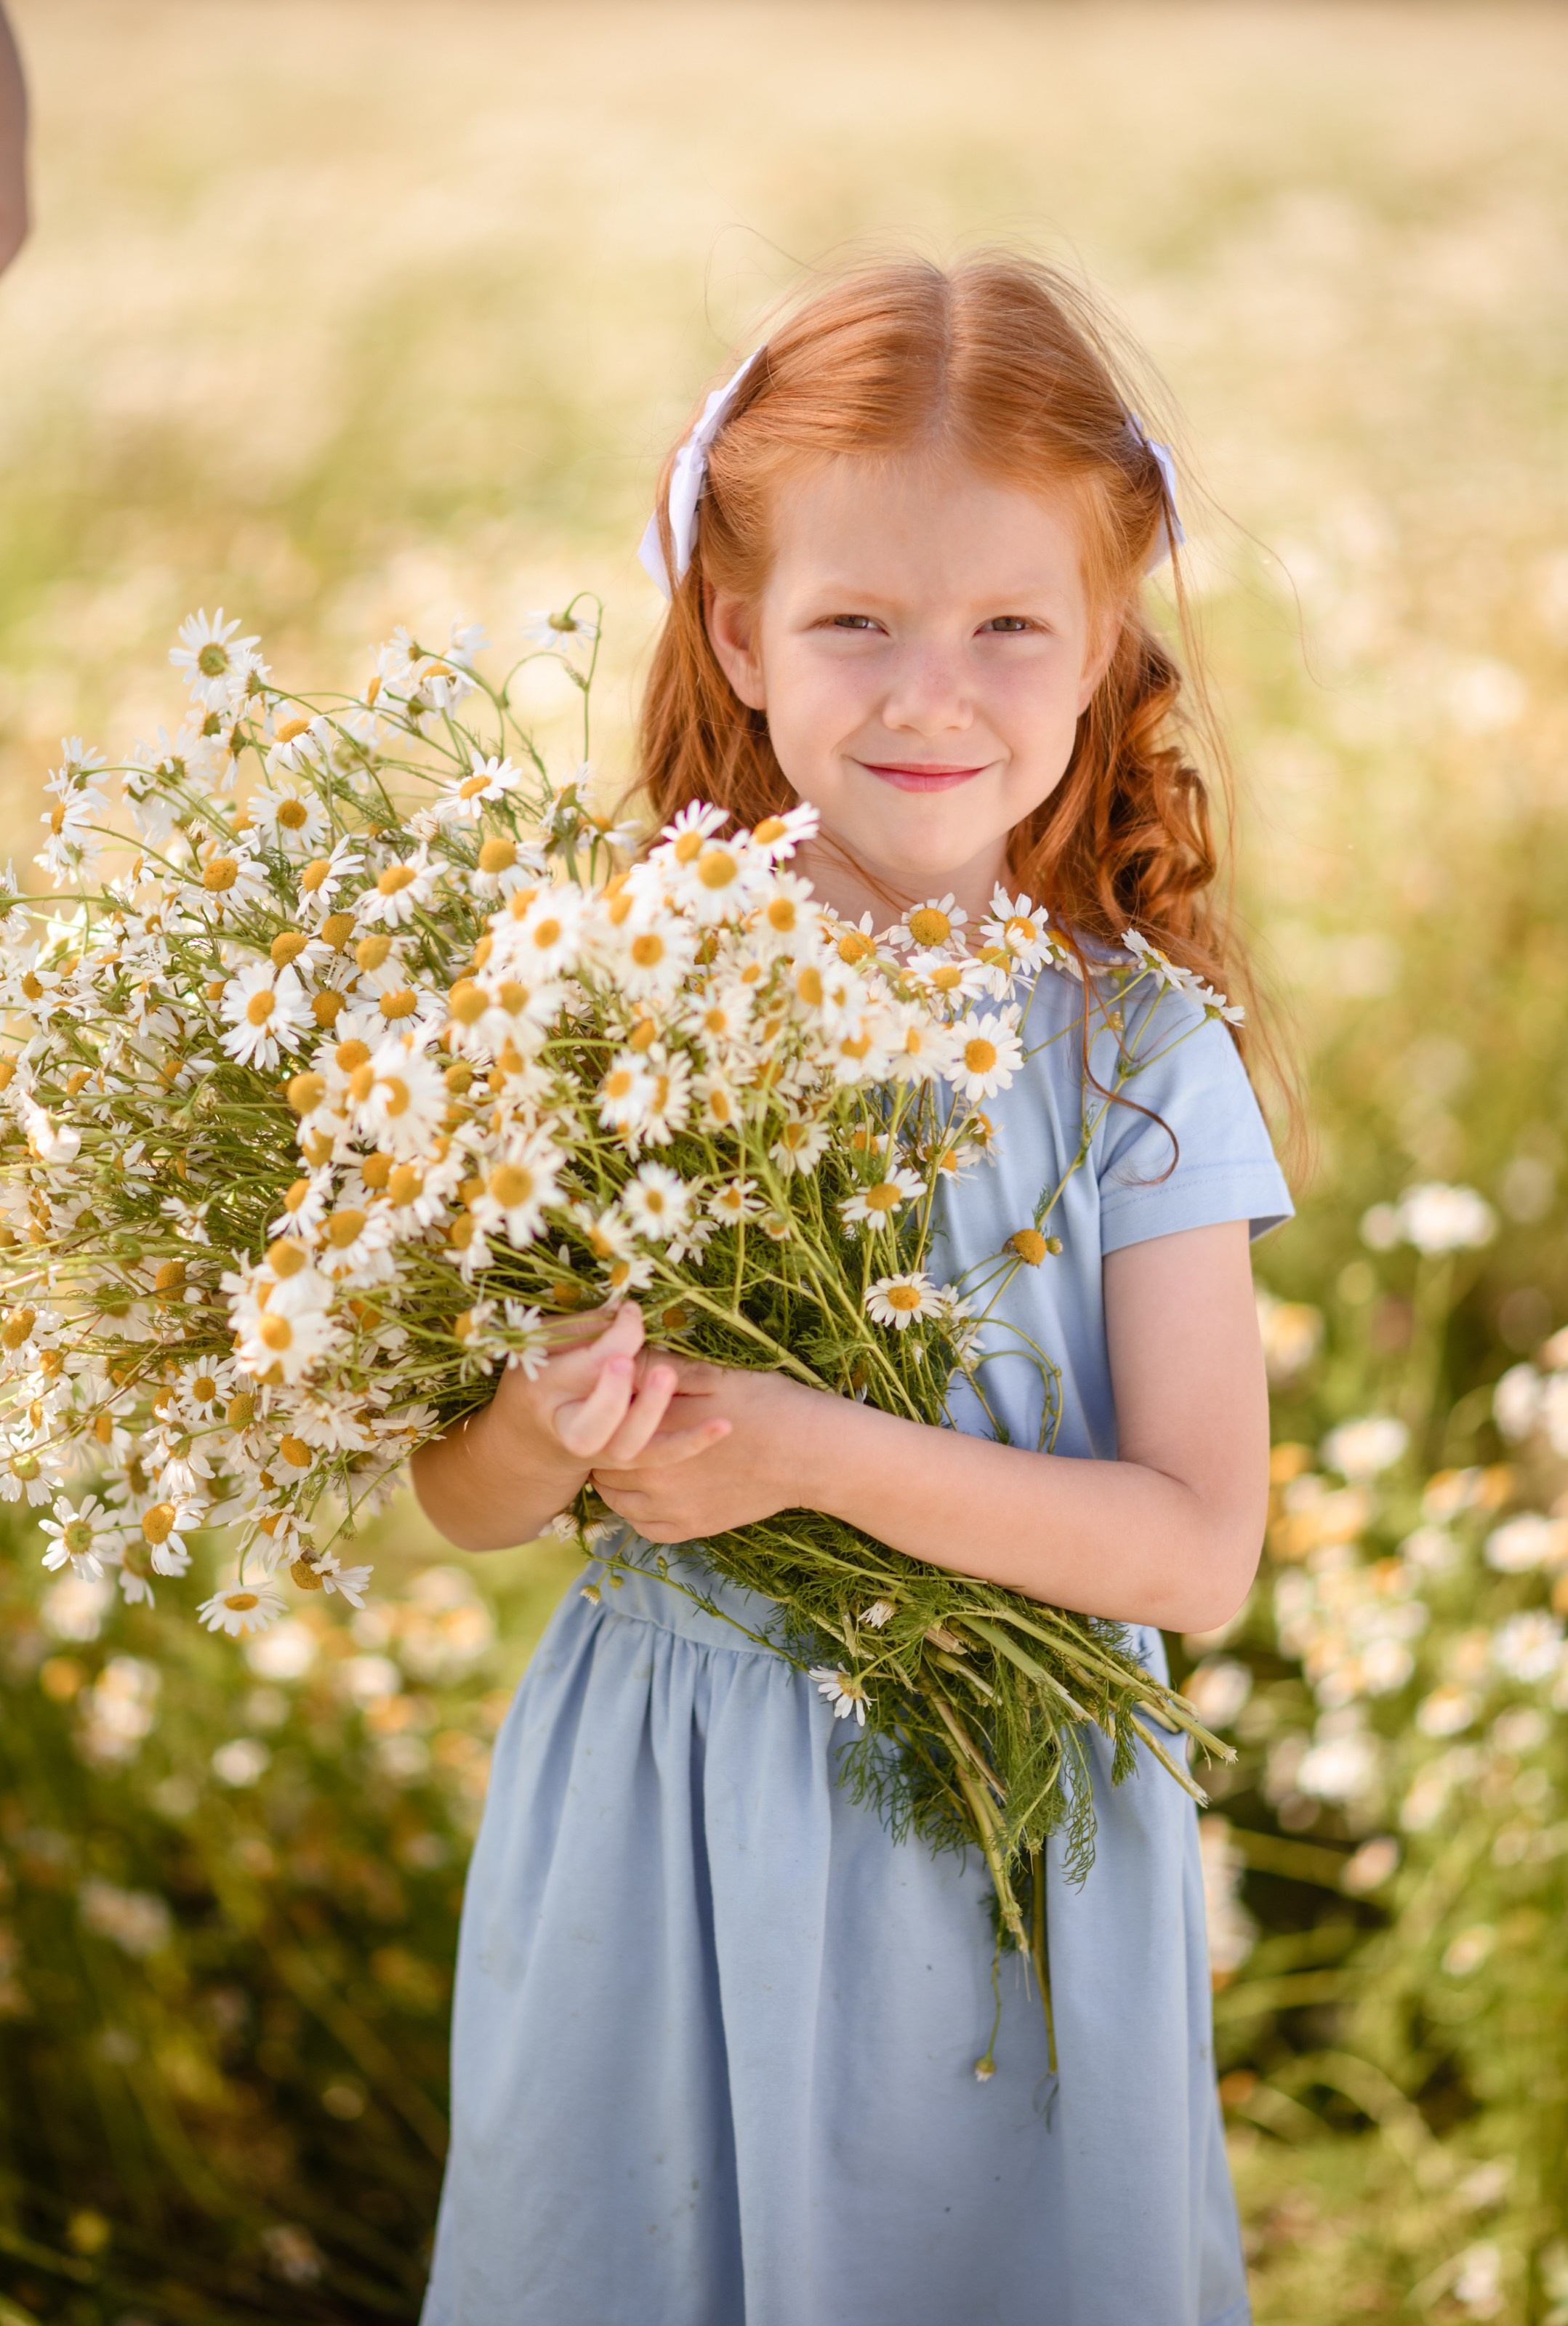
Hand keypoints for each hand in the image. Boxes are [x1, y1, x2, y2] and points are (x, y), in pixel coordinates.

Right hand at [411, 1303, 730, 1551]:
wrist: (532, 1443)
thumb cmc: (545, 1376)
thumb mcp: (549, 1343)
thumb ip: (586, 1328)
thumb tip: (631, 1312)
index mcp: (541, 1390)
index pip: (577, 1368)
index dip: (606, 1338)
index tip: (630, 1312)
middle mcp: (569, 1429)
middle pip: (590, 1426)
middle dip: (609, 1395)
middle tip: (625, 1361)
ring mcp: (600, 1454)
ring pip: (627, 1447)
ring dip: (650, 1414)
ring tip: (666, 1377)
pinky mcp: (627, 1463)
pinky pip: (659, 1459)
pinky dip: (691, 1444)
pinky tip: (722, 1425)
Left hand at [591, 1362, 835, 1543]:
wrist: (810, 1453)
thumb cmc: (765, 1404)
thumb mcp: (712, 1375)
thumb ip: (659, 1370)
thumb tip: (617, 1357)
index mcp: (652, 1431)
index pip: (602, 1426)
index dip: (604, 1413)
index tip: (615, 1403)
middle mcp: (653, 1477)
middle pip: (601, 1465)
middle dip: (607, 1446)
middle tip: (622, 1429)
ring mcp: (671, 1509)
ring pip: (616, 1500)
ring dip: (619, 1481)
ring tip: (635, 1458)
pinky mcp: (691, 1529)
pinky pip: (644, 1527)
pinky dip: (640, 1511)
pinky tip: (655, 1489)